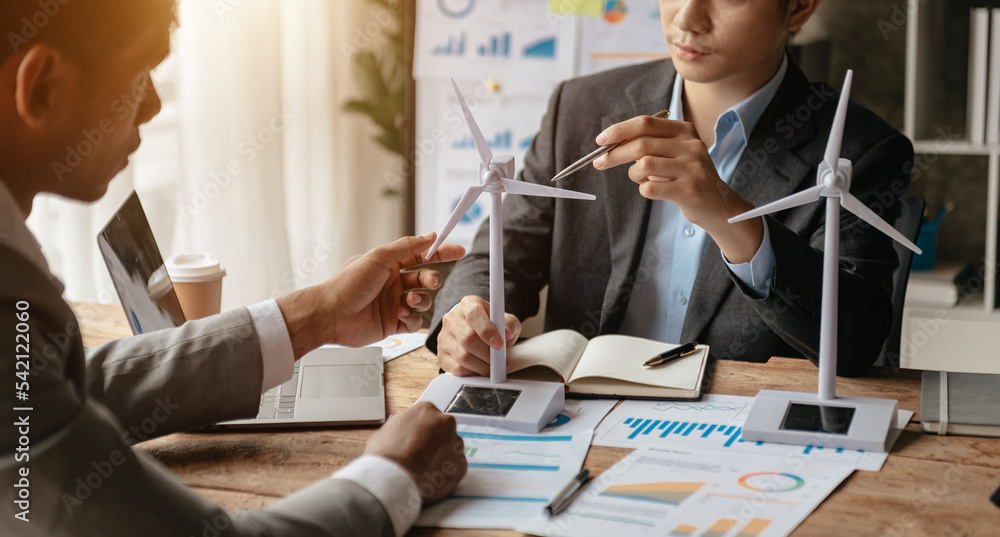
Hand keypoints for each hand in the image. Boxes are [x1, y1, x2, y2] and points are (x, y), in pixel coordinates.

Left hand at [276, 233, 464, 357]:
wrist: (330, 315)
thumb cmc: (347, 284)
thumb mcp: (379, 257)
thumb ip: (407, 247)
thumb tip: (429, 237)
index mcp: (389, 264)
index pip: (421, 255)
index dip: (441, 252)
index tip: (458, 250)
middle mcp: (393, 283)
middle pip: (425, 278)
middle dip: (432, 278)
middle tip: (430, 281)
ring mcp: (393, 303)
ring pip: (423, 300)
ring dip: (421, 300)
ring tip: (407, 302)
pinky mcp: (392, 324)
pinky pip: (415, 321)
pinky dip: (412, 318)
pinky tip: (401, 315)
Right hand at [365, 402, 466, 504]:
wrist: (393, 477)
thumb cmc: (385, 454)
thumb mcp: (387, 430)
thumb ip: (403, 429)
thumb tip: (403, 436)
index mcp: (427, 409)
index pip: (429, 418)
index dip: (422, 433)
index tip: (416, 443)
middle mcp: (446, 422)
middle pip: (443, 433)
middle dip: (434, 445)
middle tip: (421, 458)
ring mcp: (456, 444)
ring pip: (451, 451)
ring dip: (441, 460)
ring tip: (424, 472)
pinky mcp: (461, 465)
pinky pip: (454, 470)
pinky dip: (445, 476)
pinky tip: (431, 481)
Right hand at [436, 295, 521, 375]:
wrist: (477, 333)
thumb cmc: (491, 326)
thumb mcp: (505, 320)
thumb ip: (509, 324)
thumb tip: (506, 333)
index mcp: (468, 304)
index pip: (474, 314)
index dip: (487, 330)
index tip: (500, 344)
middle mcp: (452, 319)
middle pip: (467, 338)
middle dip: (487, 353)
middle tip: (500, 360)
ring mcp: (444, 337)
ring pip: (463, 356)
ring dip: (482, 366)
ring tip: (493, 366)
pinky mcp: (442, 355)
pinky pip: (457, 369)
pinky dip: (473, 373)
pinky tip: (480, 368)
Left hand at [593, 115, 763, 262]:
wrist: (717, 203)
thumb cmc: (687, 176)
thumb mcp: (675, 152)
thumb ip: (650, 144)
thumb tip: (611, 143)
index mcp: (685, 130)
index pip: (645, 123)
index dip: (619, 130)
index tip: (600, 140)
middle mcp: (691, 146)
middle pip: (640, 145)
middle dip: (614, 155)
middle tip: (599, 163)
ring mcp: (692, 168)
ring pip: (643, 166)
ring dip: (634, 175)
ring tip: (642, 179)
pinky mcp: (689, 190)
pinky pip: (650, 188)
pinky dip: (645, 190)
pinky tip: (655, 190)